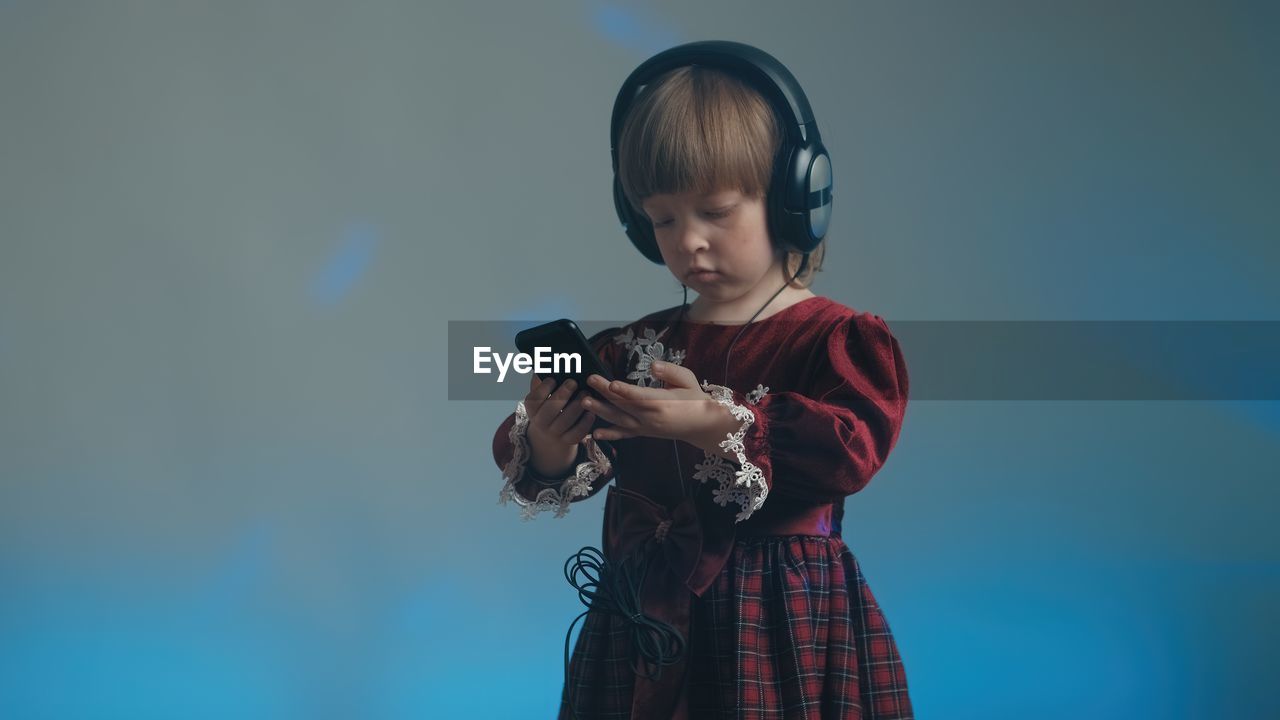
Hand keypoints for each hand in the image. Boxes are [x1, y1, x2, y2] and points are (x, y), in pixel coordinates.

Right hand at [523, 374, 594, 474]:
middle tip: (573, 383)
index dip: (544, 388)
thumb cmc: (548, 407)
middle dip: (562, 395)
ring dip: (576, 406)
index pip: (535, 398)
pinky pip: (576, 433)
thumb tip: (545, 362)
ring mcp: (554, 433)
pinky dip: (585, 423)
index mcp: (532, 408)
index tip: (553, 379)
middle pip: (551, 409)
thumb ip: (541, 380)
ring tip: (585, 393)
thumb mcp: (541, 395)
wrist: (550, 435)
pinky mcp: (567, 441)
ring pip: (565, 421)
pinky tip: (591, 412)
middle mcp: (541, 422)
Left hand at [582, 361, 742, 454]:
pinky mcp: (643, 433)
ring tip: (584, 401)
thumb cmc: (695, 399)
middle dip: (604, 392)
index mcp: (662, 403)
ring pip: (619, 419)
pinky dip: (610, 434)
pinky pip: (624, 434)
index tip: (610, 383)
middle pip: (624, 404)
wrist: (701, 425)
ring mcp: (645, 427)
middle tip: (589, 380)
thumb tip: (652, 365)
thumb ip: (671, 371)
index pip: (640, 396)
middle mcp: (650, 418)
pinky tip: (595, 433)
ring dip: (600, 411)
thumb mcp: (688, 379)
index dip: (624, 390)